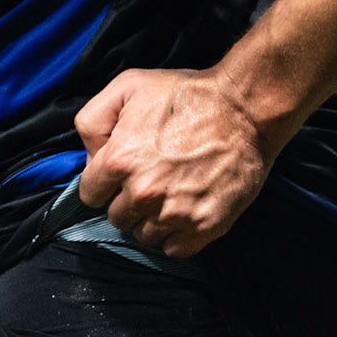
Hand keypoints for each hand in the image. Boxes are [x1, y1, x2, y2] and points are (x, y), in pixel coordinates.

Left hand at [75, 68, 268, 257]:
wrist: (246, 108)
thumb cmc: (188, 94)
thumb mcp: (127, 86)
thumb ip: (93, 121)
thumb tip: (90, 157)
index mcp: (119, 160)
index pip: (90, 195)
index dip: (105, 182)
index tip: (122, 172)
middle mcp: (143, 193)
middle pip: (117, 218)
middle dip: (128, 201)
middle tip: (152, 178)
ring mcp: (175, 213)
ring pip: (144, 235)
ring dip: (152, 219)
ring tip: (171, 192)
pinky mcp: (204, 226)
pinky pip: (174, 250)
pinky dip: (176, 235)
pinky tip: (185, 210)